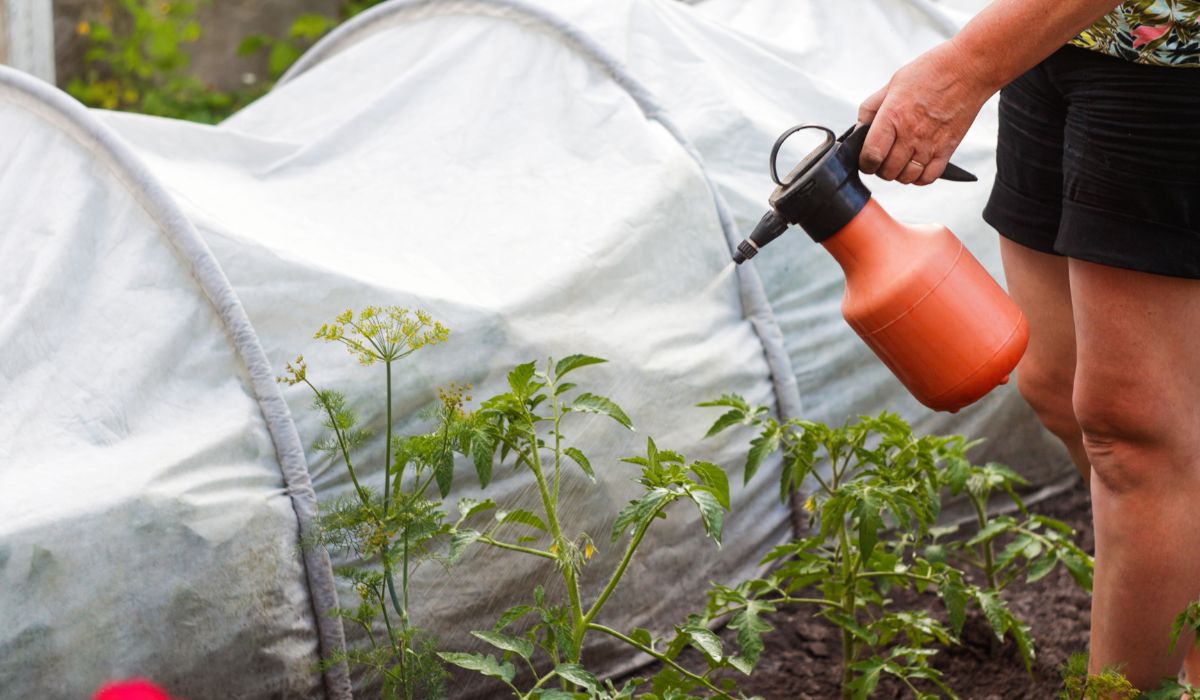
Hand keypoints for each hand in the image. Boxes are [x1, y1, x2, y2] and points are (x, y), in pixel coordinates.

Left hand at [858, 39, 995, 184]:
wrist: (969, 68)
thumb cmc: (930, 72)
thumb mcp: (892, 84)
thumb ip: (872, 109)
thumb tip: (859, 129)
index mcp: (892, 116)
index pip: (871, 155)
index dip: (864, 163)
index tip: (866, 159)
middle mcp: (910, 134)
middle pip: (887, 171)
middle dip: (880, 169)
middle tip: (883, 158)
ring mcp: (930, 144)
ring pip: (906, 178)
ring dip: (899, 174)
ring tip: (899, 161)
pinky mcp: (947, 149)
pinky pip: (928, 178)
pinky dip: (919, 177)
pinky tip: (916, 165)